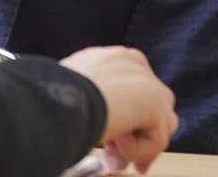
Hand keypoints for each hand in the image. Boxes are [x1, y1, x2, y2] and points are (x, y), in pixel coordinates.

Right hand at [59, 46, 178, 173]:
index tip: (116, 146)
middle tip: (115, 159)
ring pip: (161, 126)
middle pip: (157, 108)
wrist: (60, 96)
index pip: (138, 93)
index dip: (131, 123)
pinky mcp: (155, 103)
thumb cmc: (56, 94)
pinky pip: (156, 140)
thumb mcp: (80, 93)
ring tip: (110, 147)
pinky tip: (112, 139)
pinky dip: (136, 150)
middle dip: (140, 138)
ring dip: (137, 145)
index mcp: (116, 58)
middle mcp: (135, 64)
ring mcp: (148, 82)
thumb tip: (111, 135)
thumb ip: (101, 105)